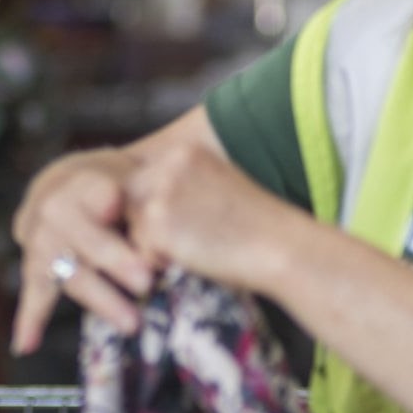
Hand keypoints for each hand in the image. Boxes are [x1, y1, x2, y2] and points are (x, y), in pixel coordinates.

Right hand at [9, 150, 154, 351]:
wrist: (68, 184)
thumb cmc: (116, 183)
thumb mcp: (134, 177)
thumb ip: (146, 203)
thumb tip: (158, 240)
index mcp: (81, 178)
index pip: (92, 189)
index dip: (103, 198)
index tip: (116, 204)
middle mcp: (52, 207)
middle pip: (79, 233)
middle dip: (113, 257)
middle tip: (146, 281)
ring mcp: (39, 238)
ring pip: (66, 267)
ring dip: (98, 297)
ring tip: (131, 323)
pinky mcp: (34, 266)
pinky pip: (33, 293)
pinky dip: (30, 319)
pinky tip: (26, 345)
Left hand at [123, 141, 292, 295]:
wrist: (283, 248)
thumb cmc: (257, 229)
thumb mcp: (218, 185)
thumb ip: (182, 183)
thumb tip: (145, 200)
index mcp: (184, 151)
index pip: (144, 179)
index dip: (156, 206)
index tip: (183, 224)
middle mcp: (168, 164)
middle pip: (130, 199)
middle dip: (147, 223)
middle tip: (188, 240)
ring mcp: (160, 191)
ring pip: (133, 225)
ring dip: (154, 243)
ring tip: (197, 247)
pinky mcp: (157, 222)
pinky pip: (140, 249)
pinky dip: (160, 261)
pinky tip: (195, 258)